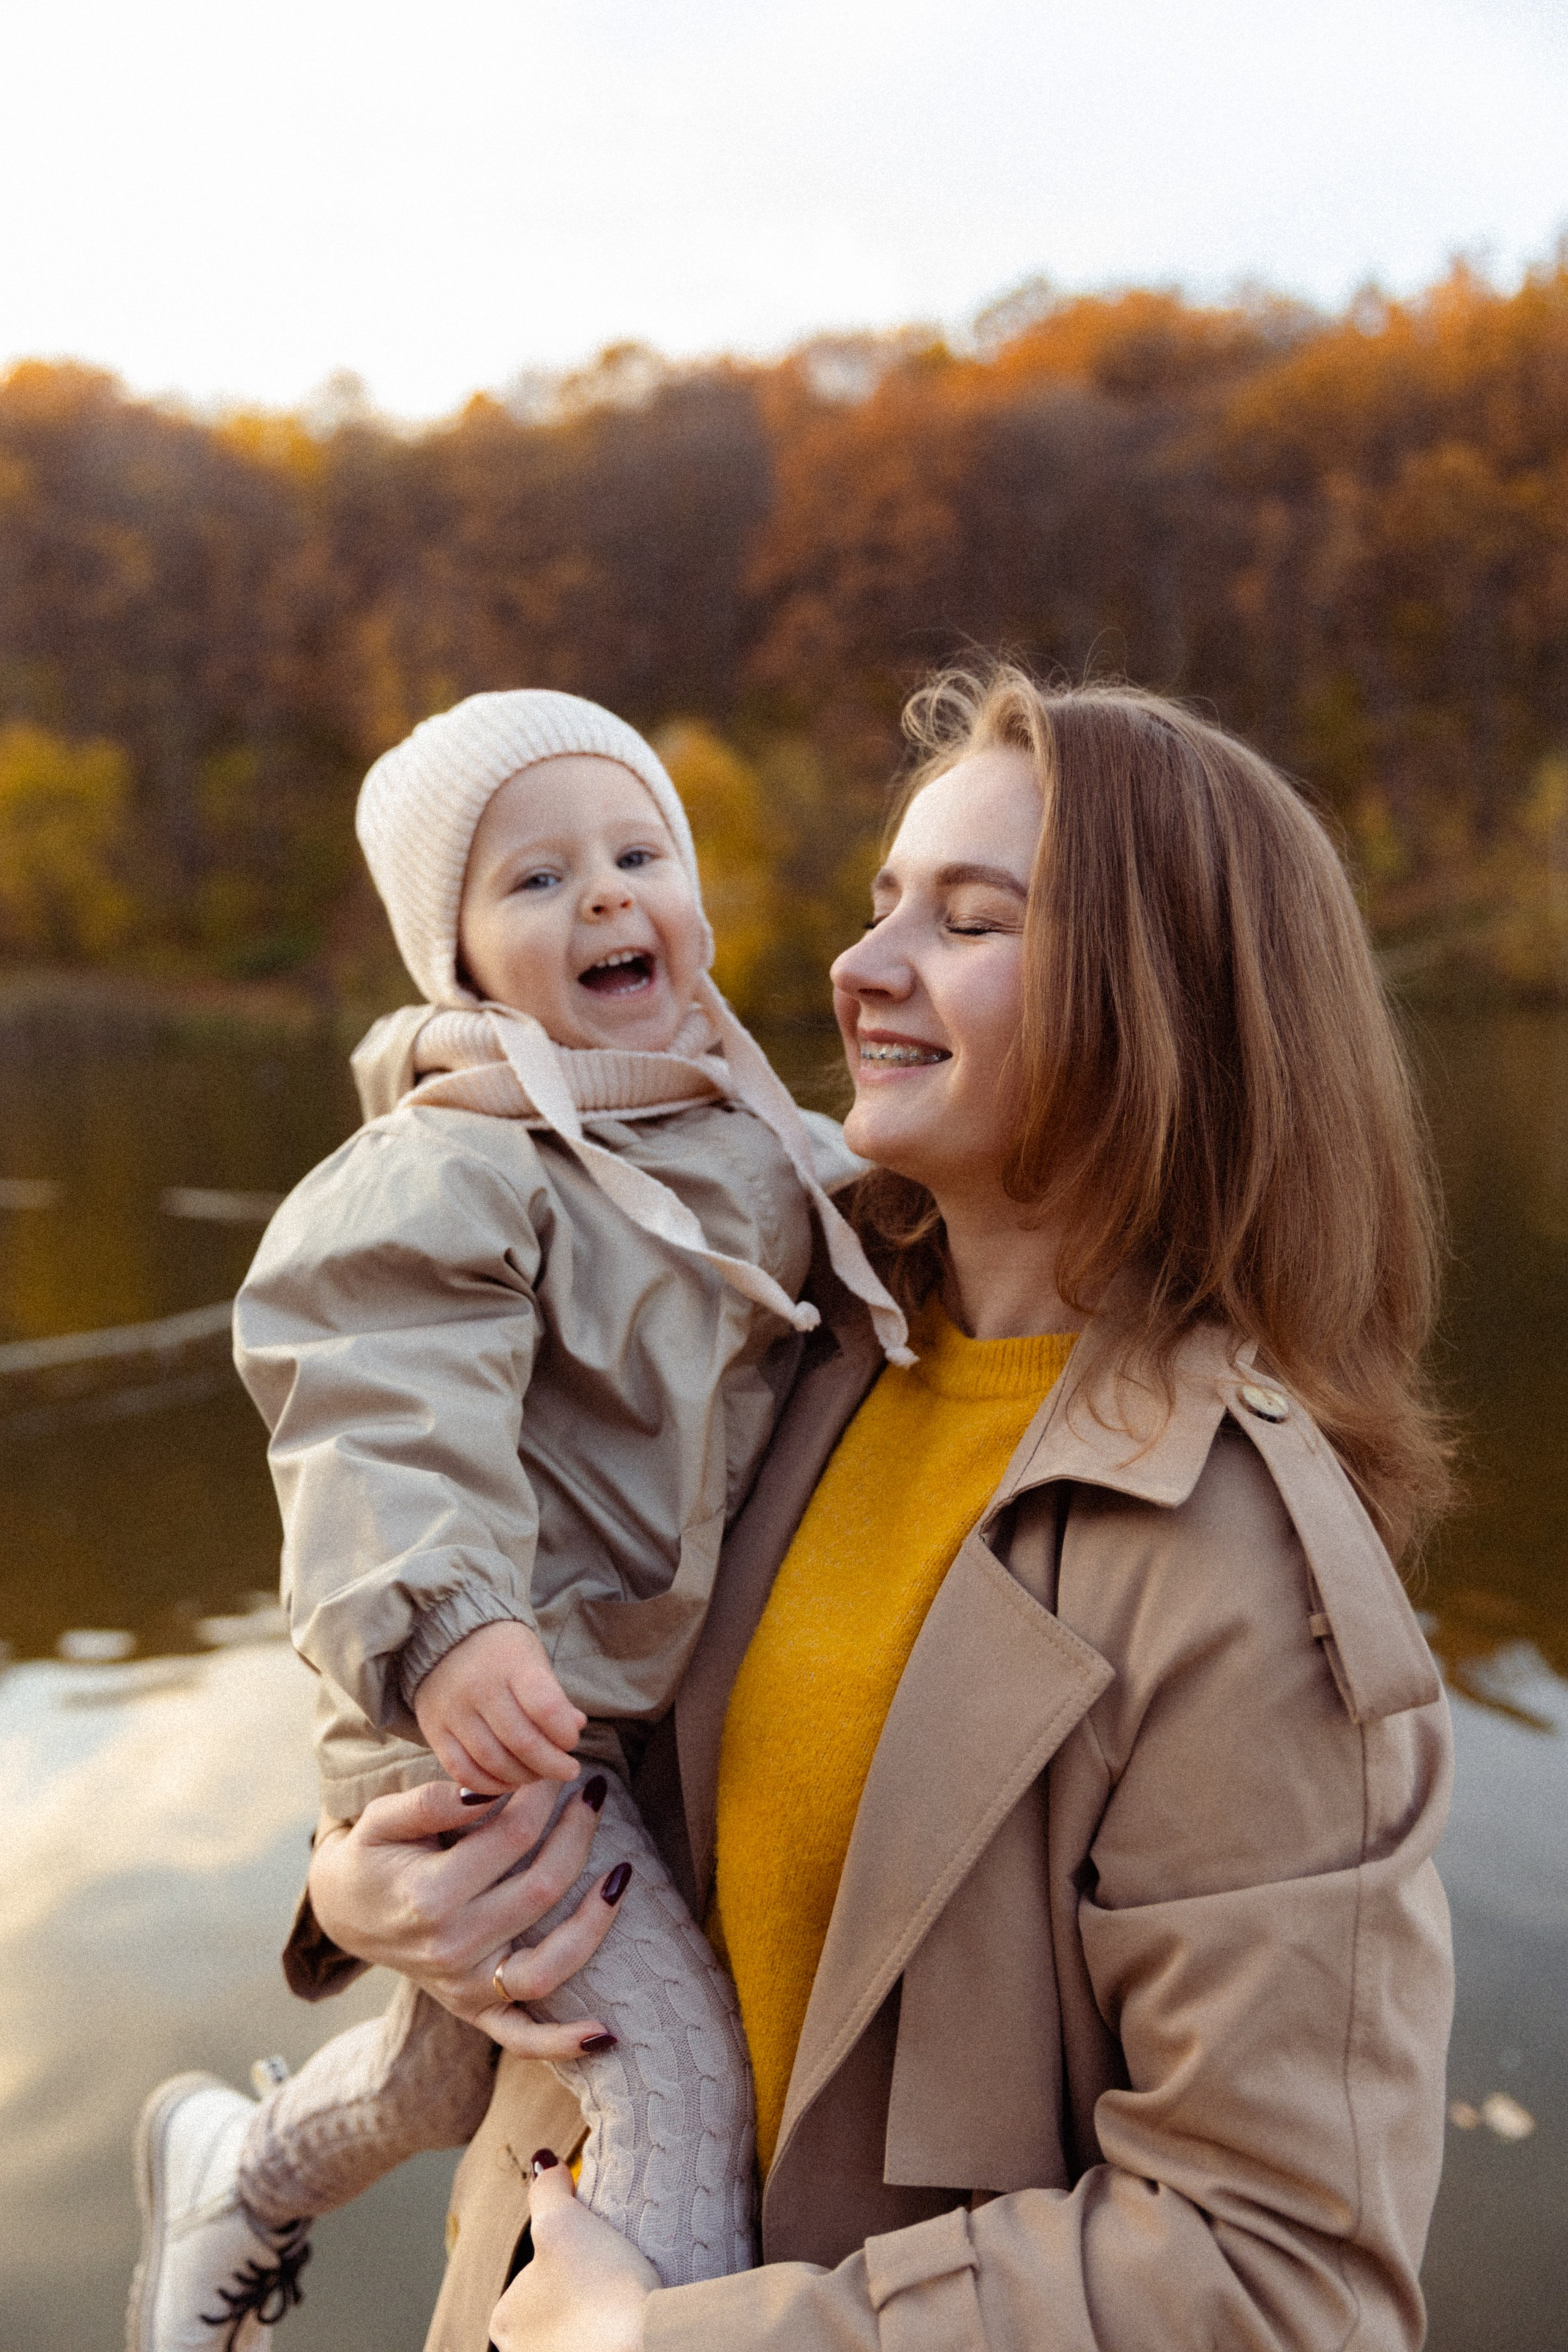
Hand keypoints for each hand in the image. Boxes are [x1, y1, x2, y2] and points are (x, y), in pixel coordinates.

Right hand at [308, 1774, 632, 2057]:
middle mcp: (450, 1949)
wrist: (345, 1912)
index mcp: (428, 1897)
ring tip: (621, 1874)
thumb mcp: (382, 1817)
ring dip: (595, 1922)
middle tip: (594, 1792)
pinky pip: (523, 2038)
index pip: (511, 1837)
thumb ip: (432, 1801)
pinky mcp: (475, 2011)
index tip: (554, 1769)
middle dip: (578, 1833)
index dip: (541, 1795)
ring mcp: (465, 1988)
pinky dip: (563, 2042)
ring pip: (549, 1966)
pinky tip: (605, 2035)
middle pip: (541, 1890)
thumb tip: (489, 1788)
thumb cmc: (373, 1855)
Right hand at [414, 1619, 586, 1791]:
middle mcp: (478, 1688)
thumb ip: (554, 1696)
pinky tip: (507, 1782)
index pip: (545, 1707)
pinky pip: (461, 1771)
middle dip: (551, 1765)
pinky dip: (488, 1785)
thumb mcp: (533, 1659)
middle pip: (521, 1742)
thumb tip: (576, 1727)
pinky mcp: (433, 1731)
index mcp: (510, 1663)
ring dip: (523, 1777)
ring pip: (493, 1761)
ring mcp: (452, 1712)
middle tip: (567, 1770)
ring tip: (538, 1775)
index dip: (564, 1733)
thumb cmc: (499, 1650)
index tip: (572, 1741)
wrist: (442, 1636)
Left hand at [490, 2150, 654, 2351]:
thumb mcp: (564, 2222)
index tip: (594, 2259)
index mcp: (503, 2320)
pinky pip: (596, 2343)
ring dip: (594, 2317)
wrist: (647, 2344)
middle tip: (610, 2281)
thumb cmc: (600, 2285)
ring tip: (622, 2304)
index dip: (567, 2259)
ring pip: (573, 2330)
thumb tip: (543, 2164)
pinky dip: (609, 2336)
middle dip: (576, 2294)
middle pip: (552, 2307)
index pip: (530, 2277)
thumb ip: (547, 2191)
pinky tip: (627, 2327)